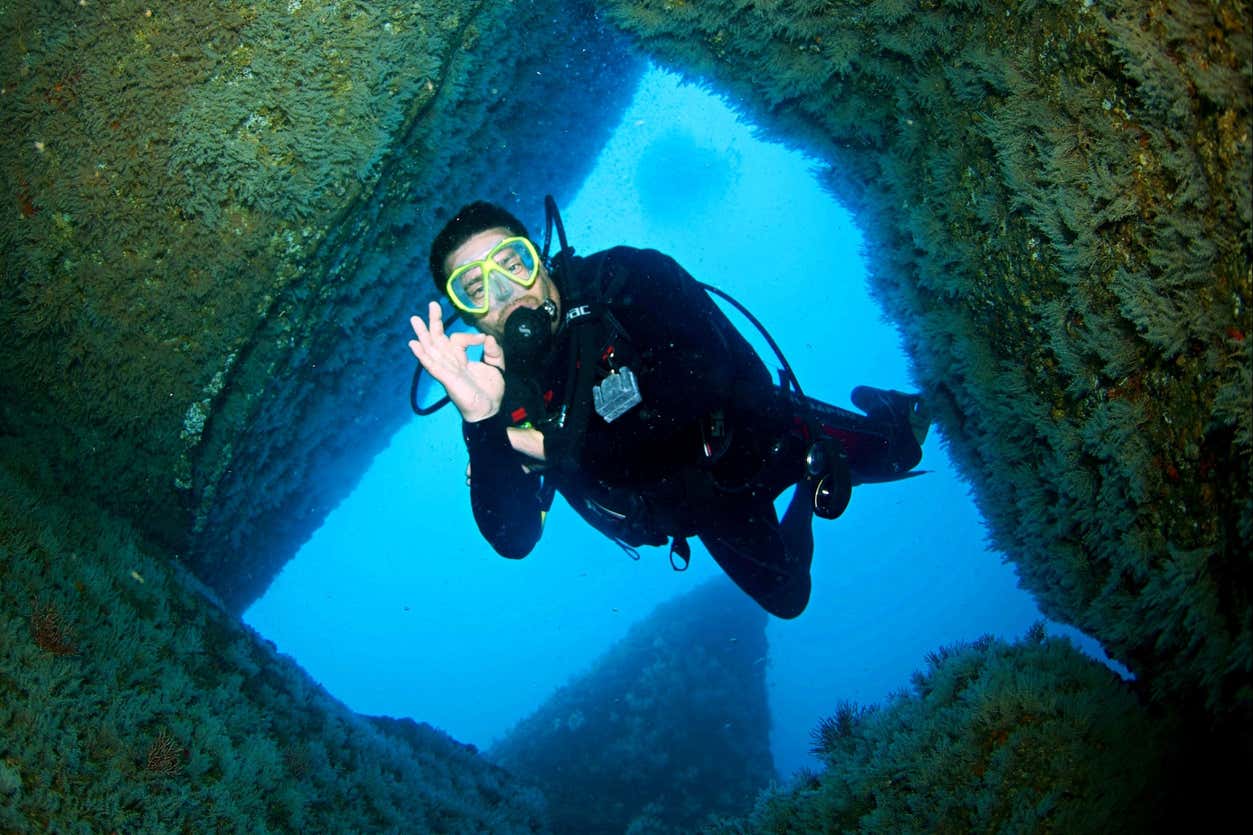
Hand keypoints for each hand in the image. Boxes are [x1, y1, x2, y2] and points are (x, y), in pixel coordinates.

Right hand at [409, 301, 504, 422]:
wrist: (490, 409)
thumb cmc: (490, 390)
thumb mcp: (496, 366)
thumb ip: (494, 351)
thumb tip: (488, 337)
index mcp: (460, 358)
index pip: (458, 339)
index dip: (470, 337)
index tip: (482, 340)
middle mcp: (450, 362)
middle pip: (438, 339)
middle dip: (434, 322)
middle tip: (432, 305)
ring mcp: (446, 370)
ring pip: (431, 349)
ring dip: (422, 334)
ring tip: (414, 319)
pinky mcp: (446, 379)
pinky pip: (432, 365)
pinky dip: (422, 355)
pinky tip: (414, 344)